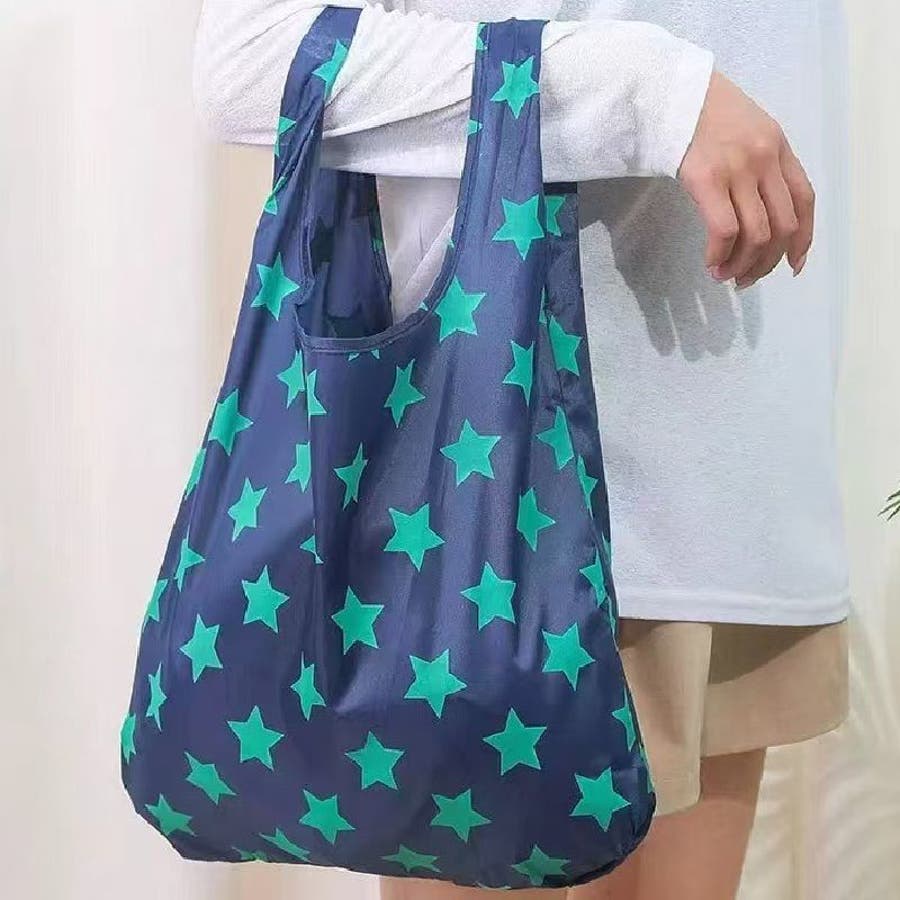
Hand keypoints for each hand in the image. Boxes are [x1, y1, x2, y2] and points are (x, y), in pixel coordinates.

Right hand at [678, 71, 813, 287]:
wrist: (669, 91)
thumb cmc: (702, 113)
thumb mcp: (748, 131)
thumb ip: (761, 164)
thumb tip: (761, 212)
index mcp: (779, 147)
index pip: (805, 201)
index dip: (803, 240)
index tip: (792, 265)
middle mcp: (765, 159)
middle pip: (783, 226)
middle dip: (768, 262)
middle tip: (747, 278)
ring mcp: (737, 169)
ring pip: (756, 234)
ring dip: (742, 265)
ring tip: (725, 275)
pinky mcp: (706, 180)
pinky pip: (724, 230)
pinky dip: (720, 254)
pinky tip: (710, 262)